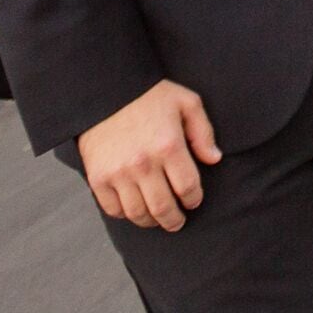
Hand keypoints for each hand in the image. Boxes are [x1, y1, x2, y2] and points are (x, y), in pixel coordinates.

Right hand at [78, 79, 218, 232]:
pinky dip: (125, 215)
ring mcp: (118, 173)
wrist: (106, 90)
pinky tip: (134, 209)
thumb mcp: (186, 102)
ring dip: (151, 222)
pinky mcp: (98, 178)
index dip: (194, 199)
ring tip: (157, 219)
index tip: (193, 201)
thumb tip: (214, 159)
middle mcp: (143, 163)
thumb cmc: (150, 95)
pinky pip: (113, 209)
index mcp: (168, 146)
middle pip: (163, 208)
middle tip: (177, 222)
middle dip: (174, 220)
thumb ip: (203, 132)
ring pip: (138, 213)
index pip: (188, 187)